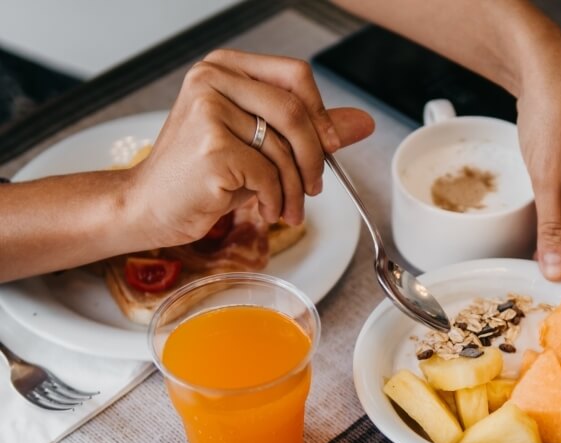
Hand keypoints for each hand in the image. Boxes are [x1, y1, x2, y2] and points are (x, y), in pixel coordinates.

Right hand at [125, 49, 374, 248]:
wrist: (151, 206)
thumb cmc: (203, 175)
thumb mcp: (258, 144)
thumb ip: (308, 130)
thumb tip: (364, 123)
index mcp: (226, 67)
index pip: (295, 75)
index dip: (321, 113)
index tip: (330, 146)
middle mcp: (213, 79)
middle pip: (295, 111)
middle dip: (314, 158)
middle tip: (315, 187)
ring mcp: (209, 110)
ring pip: (283, 150)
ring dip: (295, 190)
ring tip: (288, 209)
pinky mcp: (211, 147)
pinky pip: (267, 175)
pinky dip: (274, 200)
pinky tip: (265, 211)